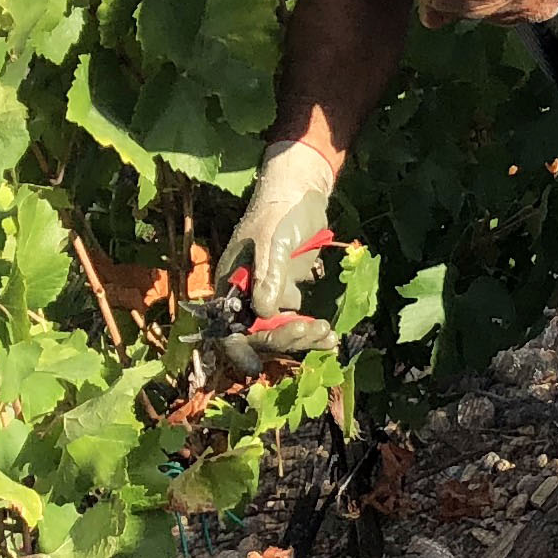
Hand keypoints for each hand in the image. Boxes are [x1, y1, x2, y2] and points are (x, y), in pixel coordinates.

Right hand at [214, 140, 338, 370]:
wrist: (301, 191)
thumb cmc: (280, 211)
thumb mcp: (274, 241)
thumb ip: (269, 276)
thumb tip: (265, 312)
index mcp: (230, 283)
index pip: (227, 325)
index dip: (238, 348)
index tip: (254, 366)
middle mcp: (245, 294)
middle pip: (257, 333)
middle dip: (284, 340)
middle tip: (316, 333)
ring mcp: (267, 294)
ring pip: (278, 331)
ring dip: (301, 339)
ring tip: (328, 335)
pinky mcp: (287, 292)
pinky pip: (295, 321)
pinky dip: (310, 331)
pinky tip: (330, 336)